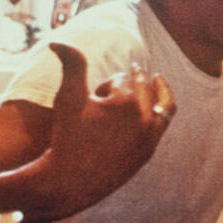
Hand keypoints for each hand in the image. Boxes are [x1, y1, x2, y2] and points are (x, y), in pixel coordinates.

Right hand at [42, 42, 176, 212]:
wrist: (69, 182)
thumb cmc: (65, 137)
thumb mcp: (68, 98)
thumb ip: (72, 65)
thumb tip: (57, 40)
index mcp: (128, 102)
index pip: (124, 80)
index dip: (109, 83)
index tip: (100, 89)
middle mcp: (145, 120)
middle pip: (145, 91)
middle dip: (138, 81)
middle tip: (139, 71)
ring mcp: (150, 139)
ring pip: (164, 108)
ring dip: (161, 93)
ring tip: (158, 81)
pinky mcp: (148, 154)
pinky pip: (160, 129)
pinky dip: (159, 115)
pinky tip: (154, 112)